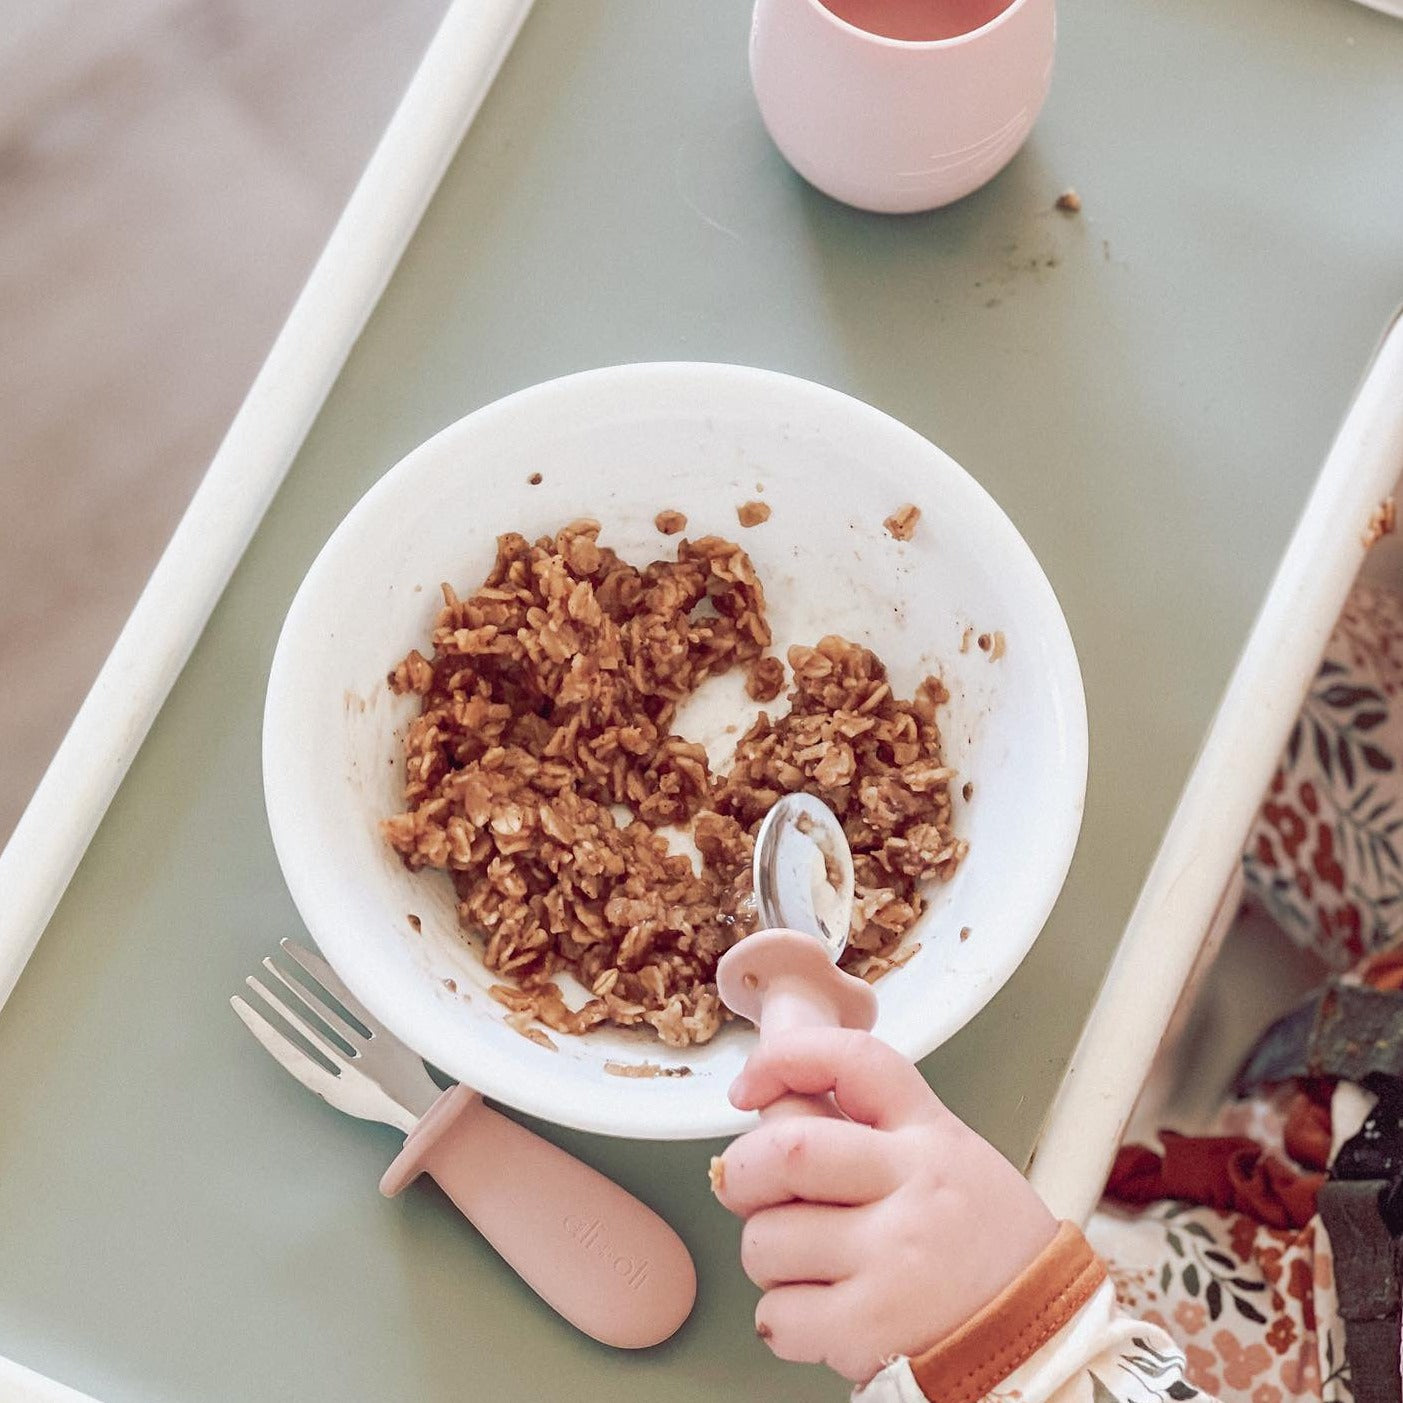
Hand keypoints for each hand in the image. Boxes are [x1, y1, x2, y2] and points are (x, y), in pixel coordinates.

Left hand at [712, 1028, 1056, 1383]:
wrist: (1045, 1347)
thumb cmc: (986, 1251)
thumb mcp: (949, 1159)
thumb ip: (872, 1130)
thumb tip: (773, 1109)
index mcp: (932, 1136)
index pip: (855, 1061)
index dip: (786, 1059)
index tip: (749, 1086)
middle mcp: (915, 1187)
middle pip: (786, 1149)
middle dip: (742, 1172)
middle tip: (747, 1190)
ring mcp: (894, 1259)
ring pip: (766, 1239)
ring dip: (767, 1256)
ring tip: (813, 1267)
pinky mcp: (872, 1328)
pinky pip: (776, 1314)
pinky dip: (782, 1319)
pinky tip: (823, 1315)